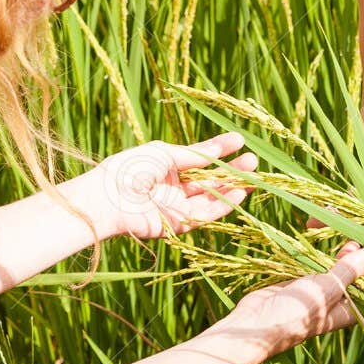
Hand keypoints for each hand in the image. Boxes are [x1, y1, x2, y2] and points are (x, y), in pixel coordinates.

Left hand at [72, 133, 255, 239]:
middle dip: (231, 170)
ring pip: (211, 197)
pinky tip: (240, 194)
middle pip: (209, 179)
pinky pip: (206, 215)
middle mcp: (174, 186)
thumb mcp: (164, 153)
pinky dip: (224, 205)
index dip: (219, 149)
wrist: (109, 197)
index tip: (240, 140)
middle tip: (254, 160)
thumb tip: (220, 148)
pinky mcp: (179, 223)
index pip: (199, 157)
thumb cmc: (129, 168)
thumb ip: (194, 154)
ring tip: (254, 176)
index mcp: (167, 166)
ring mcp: (177, 205)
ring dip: (233, 188)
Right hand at [212, 243, 363, 362]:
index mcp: (352, 309)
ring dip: (340, 243)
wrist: (253, 325)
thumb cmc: (296, 315)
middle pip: (359, 272)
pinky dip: (320, 247)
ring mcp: (320, 290)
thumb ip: (351, 270)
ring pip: (337, 263)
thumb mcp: (328, 289)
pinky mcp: (302, 280)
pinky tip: (322, 230)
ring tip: (344, 221)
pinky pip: (317, 260)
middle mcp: (340, 300)